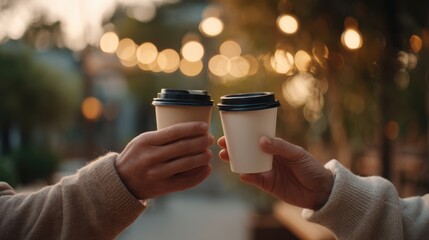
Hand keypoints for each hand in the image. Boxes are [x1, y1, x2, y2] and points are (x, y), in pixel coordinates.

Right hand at [115, 122, 213, 199]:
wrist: (121, 181)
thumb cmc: (136, 155)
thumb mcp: (143, 140)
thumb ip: (162, 136)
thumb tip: (192, 130)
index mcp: (146, 141)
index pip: (174, 132)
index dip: (192, 128)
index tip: (205, 126)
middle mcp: (151, 157)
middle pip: (182, 147)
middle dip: (200, 142)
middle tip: (210, 139)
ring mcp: (157, 174)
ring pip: (186, 164)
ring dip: (202, 158)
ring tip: (209, 153)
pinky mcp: (162, 188)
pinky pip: (185, 182)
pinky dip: (199, 175)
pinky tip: (207, 169)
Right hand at [218, 136, 332, 209]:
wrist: (321, 191)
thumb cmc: (311, 168)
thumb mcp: (297, 154)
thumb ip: (280, 147)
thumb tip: (261, 140)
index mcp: (275, 147)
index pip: (255, 139)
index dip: (243, 135)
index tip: (230, 132)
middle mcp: (269, 158)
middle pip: (247, 151)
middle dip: (233, 147)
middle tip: (222, 145)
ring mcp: (267, 171)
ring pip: (247, 165)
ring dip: (235, 161)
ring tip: (225, 156)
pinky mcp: (268, 185)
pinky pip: (254, 179)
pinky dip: (247, 176)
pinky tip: (240, 173)